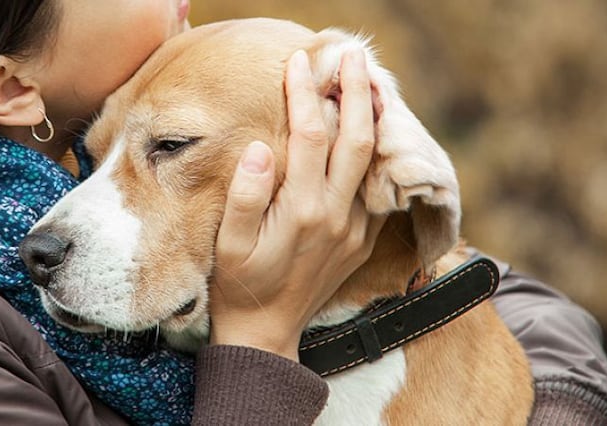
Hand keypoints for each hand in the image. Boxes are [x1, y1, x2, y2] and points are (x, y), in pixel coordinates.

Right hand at [209, 48, 384, 360]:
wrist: (267, 332)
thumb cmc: (240, 284)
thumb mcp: (229, 244)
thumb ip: (245, 195)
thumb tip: (260, 148)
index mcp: (302, 210)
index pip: (310, 135)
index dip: (304, 93)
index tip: (298, 62)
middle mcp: (336, 216)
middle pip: (356, 138)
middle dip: (355, 91)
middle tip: (352, 55)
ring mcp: (355, 229)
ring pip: (374, 161)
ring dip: (375, 117)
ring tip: (371, 82)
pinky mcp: (363, 240)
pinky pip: (377, 187)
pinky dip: (377, 153)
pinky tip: (372, 132)